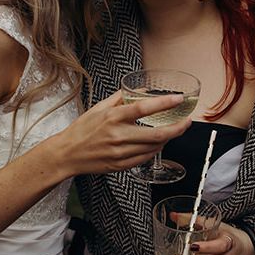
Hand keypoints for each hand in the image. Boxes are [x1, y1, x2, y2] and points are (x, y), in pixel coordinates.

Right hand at [53, 90, 191, 175]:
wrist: (67, 154)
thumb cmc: (82, 129)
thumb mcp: (99, 107)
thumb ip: (121, 97)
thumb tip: (140, 89)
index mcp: (112, 117)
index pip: (144, 108)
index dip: (164, 103)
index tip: (178, 99)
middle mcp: (118, 135)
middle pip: (156, 133)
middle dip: (177, 128)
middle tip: (187, 122)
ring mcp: (120, 153)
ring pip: (154, 147)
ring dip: (168, 139)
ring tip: (174, 130)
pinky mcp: (120, 165)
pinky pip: (145, 158)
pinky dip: (155, 149)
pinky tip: (158, 143)